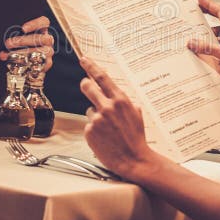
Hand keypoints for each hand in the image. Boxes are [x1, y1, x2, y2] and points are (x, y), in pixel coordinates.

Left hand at [0, 16, 54, 71]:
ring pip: (42, 51)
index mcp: (41, 29)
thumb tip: (1, 42)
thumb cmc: (17, 47)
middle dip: (24, 41)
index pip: (44, 22)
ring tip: (9, 55)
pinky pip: (41, 63)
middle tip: (8, 43)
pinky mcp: (47, 63)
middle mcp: (47, 39)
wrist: (22, 66)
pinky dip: (28, 63)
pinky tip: (17, 64)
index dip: (35, 24)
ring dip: (24, 53)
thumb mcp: (14, 39)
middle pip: (42, 38)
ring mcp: (48, 51)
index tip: (23, 28)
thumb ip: (11, 37)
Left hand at [79, 57, 155, 178]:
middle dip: (85, 85)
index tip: (84, 59)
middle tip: (85, 85)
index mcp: (121, 100)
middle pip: (87, 87)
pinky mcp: (89, 131)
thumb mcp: (136, 115)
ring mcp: (97, 119)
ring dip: (96, 116)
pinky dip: (94, 131)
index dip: (91, 66)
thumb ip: (125, 103)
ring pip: (90, 110)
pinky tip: (104, 138)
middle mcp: (107, 107)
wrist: (134, 160)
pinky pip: (89, 126)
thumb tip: (116, 95)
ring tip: (108, 130)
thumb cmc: (136, 138)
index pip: (102, 78)